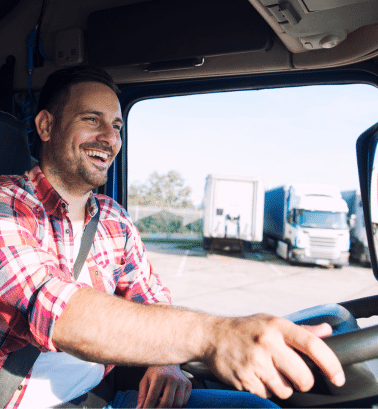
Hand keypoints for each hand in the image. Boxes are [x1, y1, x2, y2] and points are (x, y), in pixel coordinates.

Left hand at [136, 365, 191, 407]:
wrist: (169, 360)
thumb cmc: (155, 372)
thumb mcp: (146, 380)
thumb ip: (142, 395)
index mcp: (159, 376)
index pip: (152, 398)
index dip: (148, 408)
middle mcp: (172, 378)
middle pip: (166, 403)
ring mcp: (182, 381)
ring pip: (177, 404)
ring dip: (169, 408)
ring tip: (162, 403)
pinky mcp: (188, 384)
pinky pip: (184, 401)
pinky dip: (176, 404)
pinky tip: (171, 399)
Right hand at [205, 314, 344, 399]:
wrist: (212, 335)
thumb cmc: (245, 328)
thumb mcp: (271, 322)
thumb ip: (301, 330)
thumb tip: (327, 331)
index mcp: (277, 326)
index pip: (312, 345)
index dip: (330, 363)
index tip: (337, 377)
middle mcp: (267, 342)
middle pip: (303, 377)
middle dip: (302, 381)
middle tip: (292, 374)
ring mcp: (255, 362)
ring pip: (286, 390)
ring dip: (281, 386)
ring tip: (267, 371)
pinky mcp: (244, 379)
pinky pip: (266, 395)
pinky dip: (264, 389)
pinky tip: (254, 375)